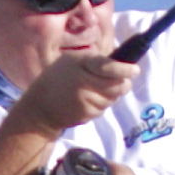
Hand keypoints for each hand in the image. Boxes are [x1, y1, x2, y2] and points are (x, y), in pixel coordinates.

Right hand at [7, 49, 138, 134]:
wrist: (39, 108)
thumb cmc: (56, 78)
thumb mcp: (71, 60)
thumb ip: (95, 60)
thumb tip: (122, 62)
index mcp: (81, 64)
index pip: (107, 67)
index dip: (123, 69)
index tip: (135, 70)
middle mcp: (83, 82)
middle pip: (117, 85)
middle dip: (123, 83)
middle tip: (122, 80)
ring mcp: (85, 100)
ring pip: (112, 98)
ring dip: (111, 95)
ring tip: (96, 90)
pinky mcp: (86, 115)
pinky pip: (103, 109)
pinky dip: (101, 105)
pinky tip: (88, 101)